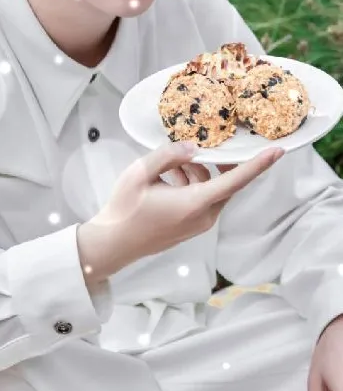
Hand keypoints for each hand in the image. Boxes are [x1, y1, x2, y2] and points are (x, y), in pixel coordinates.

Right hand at [77, 140, 283, 282]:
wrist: (113, 244)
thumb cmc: (124, 209)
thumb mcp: (141, 173)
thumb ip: (169, 155)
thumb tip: (193, 147)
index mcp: (194, 203)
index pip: (234, 181)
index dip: (257, 165)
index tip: (277, 151)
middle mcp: (203, 217)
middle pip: (224, 182)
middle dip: (214, 163)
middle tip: (203, 146)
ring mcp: (199, 225)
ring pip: (212, 189)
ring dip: (197, 173)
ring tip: (168, 168)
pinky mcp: (192, 227)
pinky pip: (203, 199)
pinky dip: (191, 185)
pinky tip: (167, 179)